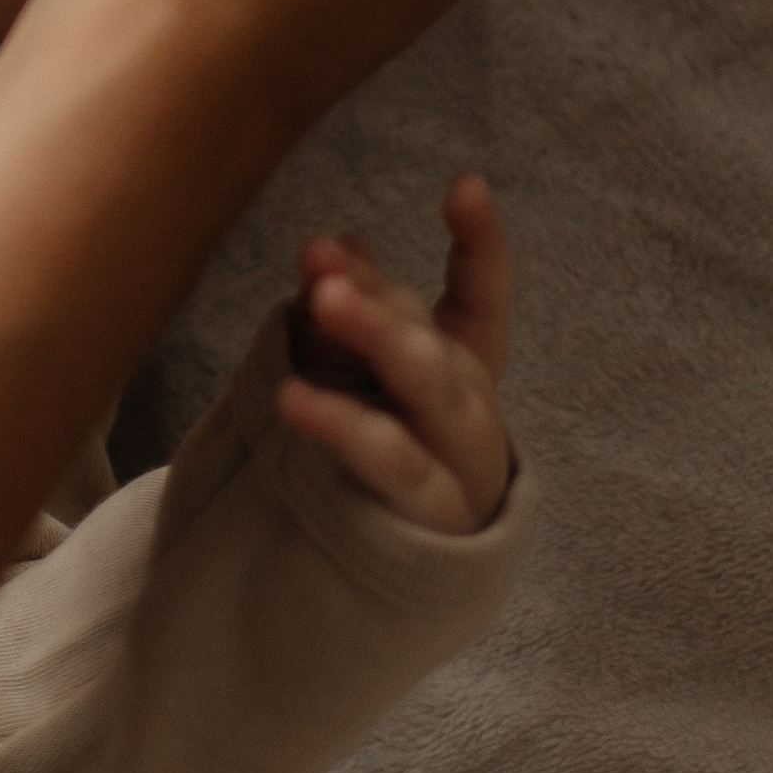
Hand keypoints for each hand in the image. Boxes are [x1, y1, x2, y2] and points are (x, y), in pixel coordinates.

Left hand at [278, 178, 512, 534]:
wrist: (376, 585)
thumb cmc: (376, 465)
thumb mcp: (357, 379)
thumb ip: (347, 314)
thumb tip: (331, 242)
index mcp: (460, 370)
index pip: (482, 301)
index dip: (481, 247)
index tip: (466, 187)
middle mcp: (470, 409)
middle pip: (435, 337)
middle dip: (378, 289)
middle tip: (322, 250)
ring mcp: (458, 463)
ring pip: (427, 388)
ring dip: (377, 335)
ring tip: (321, 299)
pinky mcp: (430, 514)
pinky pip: (394, 461)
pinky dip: (344, 425)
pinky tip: (291, 397)